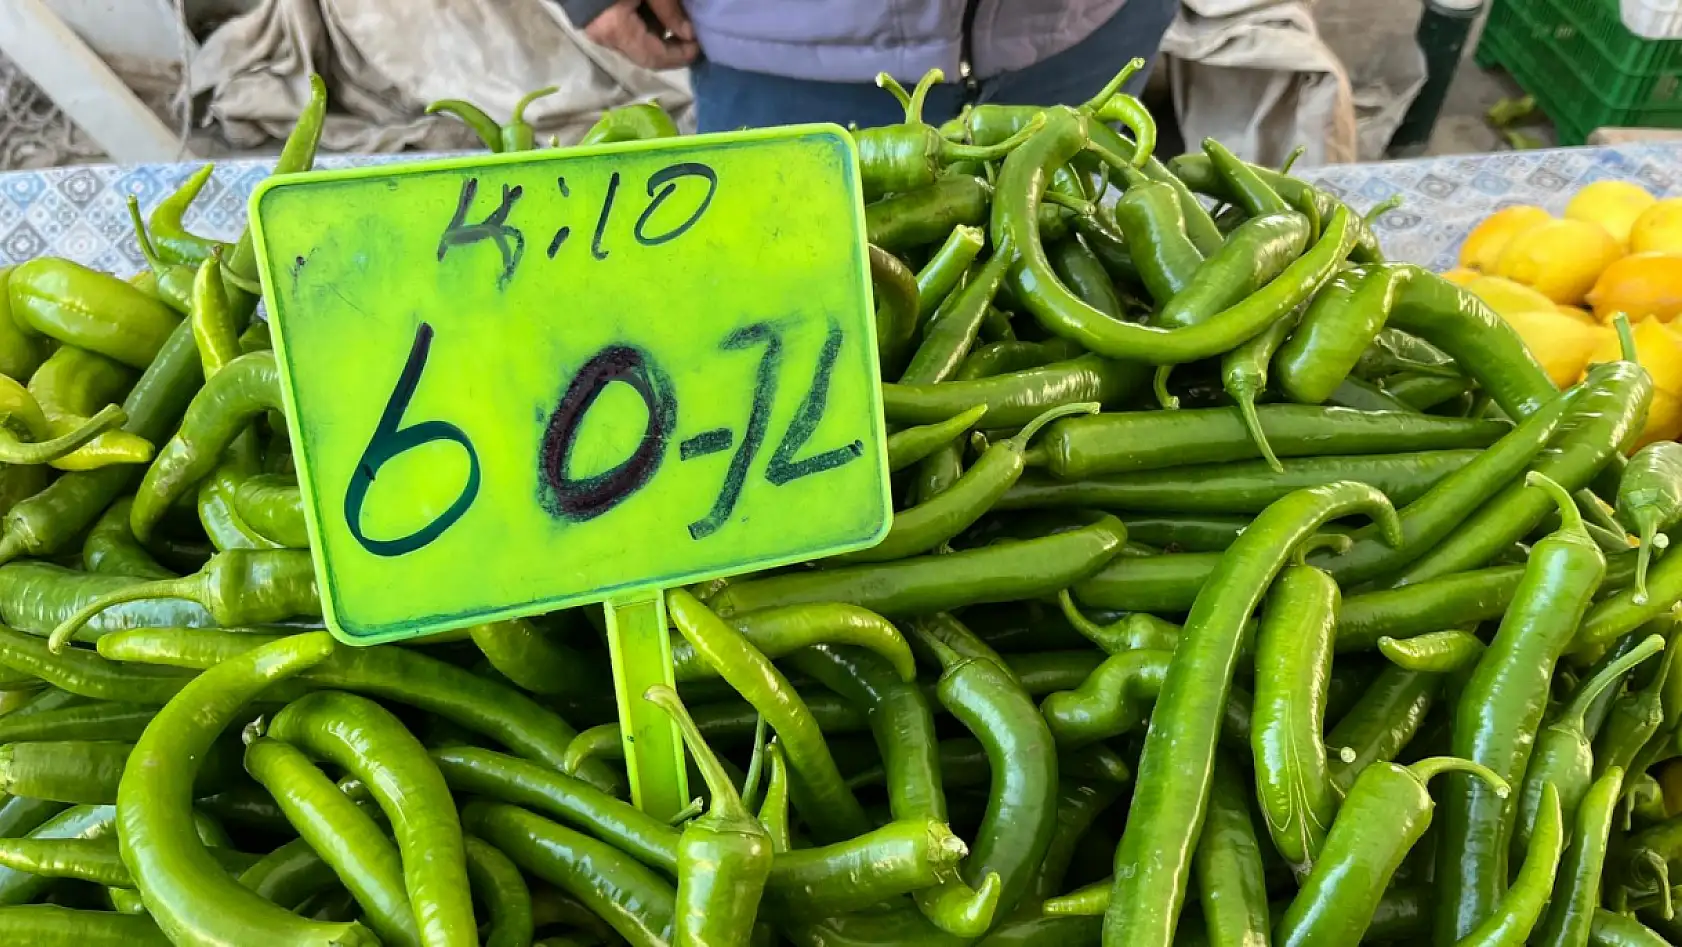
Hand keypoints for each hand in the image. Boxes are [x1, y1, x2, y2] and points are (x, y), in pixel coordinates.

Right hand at [584, 0, 698, 69]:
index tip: (699, 47)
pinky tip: (663, 20)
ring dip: (661, 42)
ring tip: (682, 30)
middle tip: (694, 42)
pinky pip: (628, 35)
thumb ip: (669, 10)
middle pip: (644, 57)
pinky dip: (648, 31)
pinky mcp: (600, 22)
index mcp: (616, 29)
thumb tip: (689, 34)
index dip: (679, 56)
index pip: (653, 57)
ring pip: (636, 48)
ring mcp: (600, 31)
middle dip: (672, 53)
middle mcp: (605, 38)